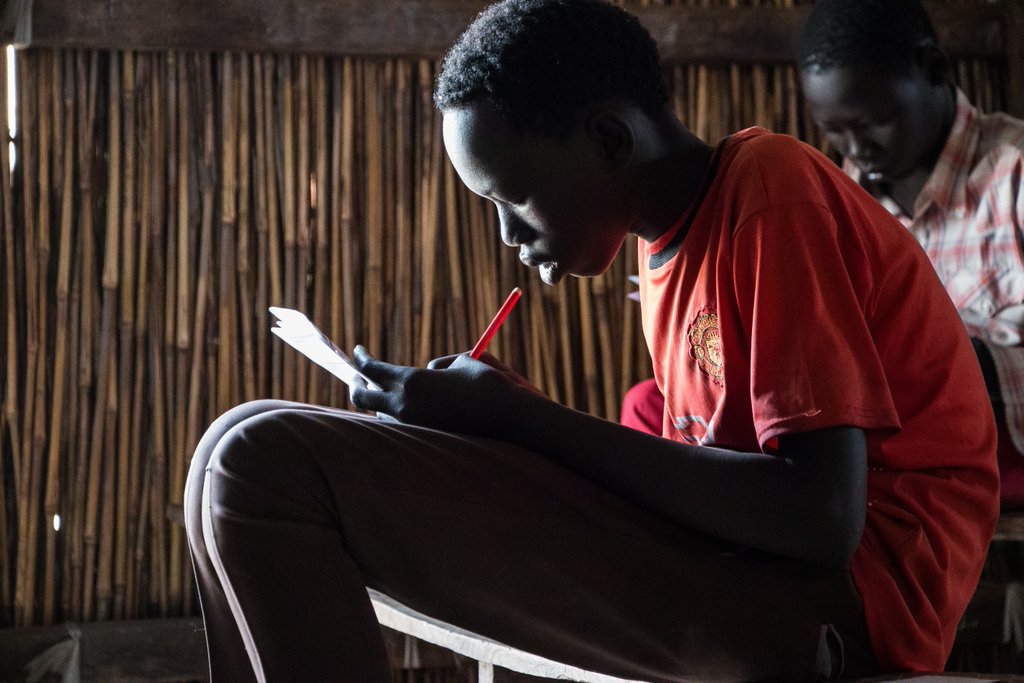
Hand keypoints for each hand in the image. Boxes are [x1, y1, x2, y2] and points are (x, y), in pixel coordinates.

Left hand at [349, 346, 542, 435]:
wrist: (510, 419)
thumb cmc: (489, 384)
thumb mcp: (462, 362)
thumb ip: (437, 366)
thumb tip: (427, 371)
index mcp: (411, 380)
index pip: (372, 369)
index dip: (361, 359)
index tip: (357, 352)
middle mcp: (405, 406)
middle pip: (363, 398)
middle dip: (357, 385)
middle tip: (357, 377)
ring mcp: (413, 428)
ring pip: (383, 416)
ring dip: (382, 405)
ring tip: (387, 395)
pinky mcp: (426, 441)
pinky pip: (403, 428)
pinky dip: (402, 419)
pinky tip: (412, 412)